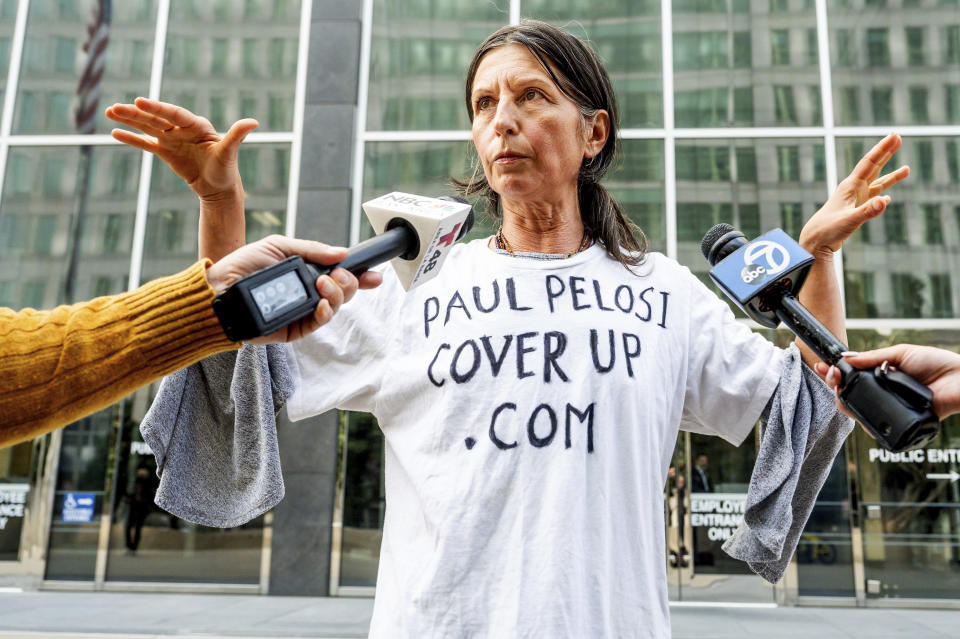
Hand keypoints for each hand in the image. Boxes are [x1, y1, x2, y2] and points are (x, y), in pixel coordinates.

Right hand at [106, 98, 256, 201]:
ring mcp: (172, 139)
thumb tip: (254, 121)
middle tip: (116, 107)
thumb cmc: (226, 170)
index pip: (174, 114)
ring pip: (147, 126)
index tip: (139, 102)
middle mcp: (182, 128)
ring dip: (129, 120)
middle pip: (156, 117)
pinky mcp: (166, 151)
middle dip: (136, 112)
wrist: (219, 189)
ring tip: (109, 112)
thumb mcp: (229, 153)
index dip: (157, 108)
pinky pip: (145, 143)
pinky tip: (114, 132)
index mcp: (197, 125)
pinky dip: (131, 138)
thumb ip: (237, 135)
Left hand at [206, 235, 382, 343]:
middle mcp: (309, 291)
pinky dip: (326, 312)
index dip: (360, 274)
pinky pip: (320, 322)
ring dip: (337, 294)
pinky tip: (321, 304)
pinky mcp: (297, 329)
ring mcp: (304, 311)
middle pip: (344, 290)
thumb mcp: (279, 246)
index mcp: (307, 271)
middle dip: (349, 282)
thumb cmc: (244, 266)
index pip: (340, 273)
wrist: (220, 291)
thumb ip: (311, 250)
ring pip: (336, 306)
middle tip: (336, 275)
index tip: (374, 274)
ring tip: (322, 284)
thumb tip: (342, 252)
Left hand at [799, 133, 908, 255]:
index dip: (882, 148)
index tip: (895, 135)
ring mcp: (854, 200)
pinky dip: (881, 197)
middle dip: (886, 153)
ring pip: (876, 184)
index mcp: (850, 186)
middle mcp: (853, 190)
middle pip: (873, 167)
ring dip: (891, 176)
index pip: (870, 163)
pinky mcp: (854, 211)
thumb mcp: (849, 221)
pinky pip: (872, 200)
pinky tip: (887, 199)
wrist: (814, 242)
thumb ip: (867, 211)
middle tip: (898, 137)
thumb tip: (885, 201)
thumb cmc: (827, 230)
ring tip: (907, 169)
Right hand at [815, 345, 959, 420]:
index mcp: (880, 374)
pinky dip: (865, 423)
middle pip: (849, 394)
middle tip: (833, 378)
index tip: (823, 368)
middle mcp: (882, 392)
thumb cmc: (936, 363)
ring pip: (858, 411)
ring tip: (841, 393)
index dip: (834, 373)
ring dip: (845, 403)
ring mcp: (889, 408)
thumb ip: (872, 357)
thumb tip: (845, 358)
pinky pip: (876, 426)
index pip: (851, 376)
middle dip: (835, 386)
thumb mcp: (900, 353)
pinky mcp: (899, 423)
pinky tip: (859, 415)